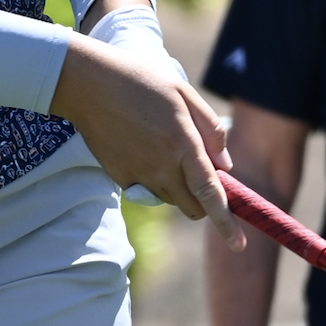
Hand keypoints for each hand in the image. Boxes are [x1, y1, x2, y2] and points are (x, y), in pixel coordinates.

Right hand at [49, 33, 240, 243]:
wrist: (87, 83)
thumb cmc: (140, 81)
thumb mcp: (184, 92)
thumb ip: (210, 129)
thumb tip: (224, 165)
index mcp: (183, 143)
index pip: (211, 193)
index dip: (226, 222)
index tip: (239, 245)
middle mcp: (162, 165)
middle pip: (191, 207)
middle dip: (203, 203)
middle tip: (199, 176)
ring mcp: (139, 174)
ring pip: (169, 198)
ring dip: (177, 187)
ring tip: (163, 148)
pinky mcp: (119, 177)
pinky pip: (144, 189)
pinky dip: (150, 178)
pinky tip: (140, 148)